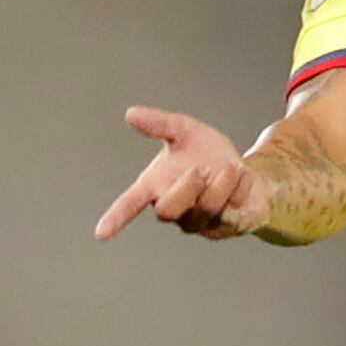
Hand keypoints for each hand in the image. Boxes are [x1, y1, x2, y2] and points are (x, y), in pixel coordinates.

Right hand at [95, 107, 269, 241]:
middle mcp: (174, 207)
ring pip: (203, 211)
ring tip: (230, 168)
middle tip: (200, 170)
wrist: (244, 170)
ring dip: (220, 186)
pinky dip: (240, 186)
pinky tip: (242, 176)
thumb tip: (131, 113)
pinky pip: (232, 211)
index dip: (117, 217)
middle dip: (185, 188)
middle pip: (167, 210)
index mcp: (156, 185)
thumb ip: (160, 124)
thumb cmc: (207, 154)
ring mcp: (198, 220)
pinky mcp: (223, 226)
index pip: (131, 203)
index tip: (101, 232)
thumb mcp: (186, 132)